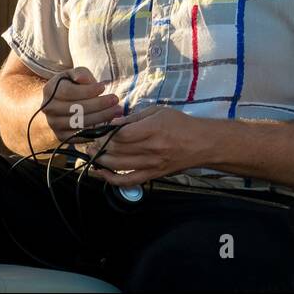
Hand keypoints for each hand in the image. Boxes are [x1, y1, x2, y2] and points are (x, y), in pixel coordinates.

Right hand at [37, 67, 121, 144]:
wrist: (66, 101)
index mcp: (50, 90)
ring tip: (116, 111)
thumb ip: (81, 74)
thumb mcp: (77, 73)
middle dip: (98, 104)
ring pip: (78, 123)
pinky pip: (79, 136)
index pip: (68, 92)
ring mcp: (53, 124)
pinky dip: (94, 131)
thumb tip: (82, 79)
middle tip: (115, 100)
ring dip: (100, 118)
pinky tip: (108, 124)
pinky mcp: (61, 136)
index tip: (103, 87)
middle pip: (74, 109)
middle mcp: (48, 108)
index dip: (87, 91)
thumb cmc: (74, 84)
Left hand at [82, 105, 201, 185]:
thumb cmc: (181, 124)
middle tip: (91, 143)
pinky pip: (127, 181)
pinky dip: (111, 180)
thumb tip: (114, 124)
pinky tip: (102, 173)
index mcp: (153, 129)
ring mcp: (151, 164)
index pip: (121, 135)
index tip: (99, 132)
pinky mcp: (152, 175)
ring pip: (118, 166)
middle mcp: (151, 149)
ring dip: (100, 161)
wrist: (201, 144)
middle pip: (116, 150)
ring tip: (92, 155)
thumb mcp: (159, 112)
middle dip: (98, 147)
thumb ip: (135, 118)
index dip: (105, 134)